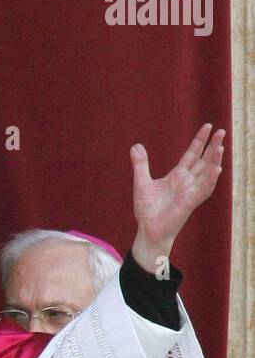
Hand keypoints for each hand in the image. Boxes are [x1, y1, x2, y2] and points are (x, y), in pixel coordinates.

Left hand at [130, 123, 224, 271]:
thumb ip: (141, 165)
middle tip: (222, 131)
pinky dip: (210, 180)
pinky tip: (217, 169)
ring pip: (207, 173)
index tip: (208, 126)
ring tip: (221, 147)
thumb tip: (135, 146)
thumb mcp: (142, 183)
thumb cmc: (148, 210)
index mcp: (178, 176)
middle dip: (213, 146)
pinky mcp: (189, 203)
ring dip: (215, 160)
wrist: (147, 231)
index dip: (200, 141)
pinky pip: (203, 190)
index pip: (192, 154)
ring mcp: (190, 192)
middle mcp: (187, 182)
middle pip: (204, 160)